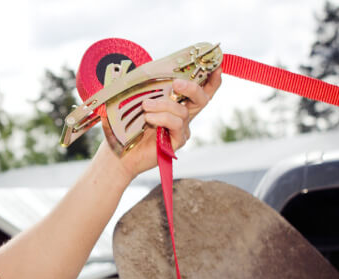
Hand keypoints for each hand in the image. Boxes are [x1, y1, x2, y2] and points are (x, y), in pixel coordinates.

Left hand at [107, 68, 222, 177]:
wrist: (122, 153)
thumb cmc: (129, 127)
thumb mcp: (138, 103)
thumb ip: (146, 89)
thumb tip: (143, 70)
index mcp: (178, 104)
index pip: (201, 90)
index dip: (212, 79)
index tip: (217, 65)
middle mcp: (184, 116)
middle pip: (202, 99)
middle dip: (192, 87)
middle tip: (176, 83)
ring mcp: (182, 129)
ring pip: (182, 112)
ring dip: (164, 105)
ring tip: (145, 106)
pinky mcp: (177, 141)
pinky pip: (175, 124)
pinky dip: (162, 118)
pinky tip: (148, 118)